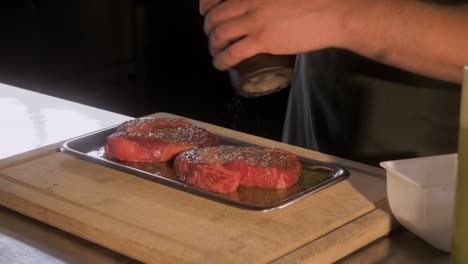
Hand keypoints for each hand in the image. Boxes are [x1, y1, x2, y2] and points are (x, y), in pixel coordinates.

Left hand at [200, 0, 349, 69]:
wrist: (333, 13)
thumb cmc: (316, 0)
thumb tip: (263, 7)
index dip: (207, 8)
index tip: (206, 15)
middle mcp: (249, 0)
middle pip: (215, 17)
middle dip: (209, 30)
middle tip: (213, 38)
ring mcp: (254, 20)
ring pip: (220, 35)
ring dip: (213, 46)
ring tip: (216, 53)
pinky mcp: (262, 39)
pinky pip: (232, 52)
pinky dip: (221, 60)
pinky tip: (220, 64)